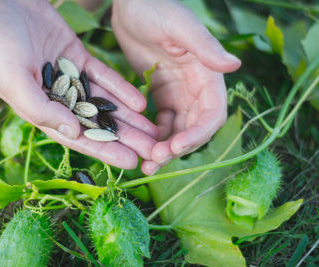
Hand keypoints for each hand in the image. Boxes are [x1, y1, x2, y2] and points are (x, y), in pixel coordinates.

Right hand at [0, 0, 157, 168]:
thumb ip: (41, 109)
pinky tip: (140, 102)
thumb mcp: (13, 80)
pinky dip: (121, 89)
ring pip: (105, 102)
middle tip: (151, 150)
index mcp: (40, 110)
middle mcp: (57, 99)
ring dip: (128, 117)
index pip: (78, 137)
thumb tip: (73, 132)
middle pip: (96, 124)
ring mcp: (70, 78)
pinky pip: (104, 76)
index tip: (130, 162)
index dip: (105, 151)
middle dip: (124, 138)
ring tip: (153, 130)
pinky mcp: (78, 58)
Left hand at [112, 0, 240, 174]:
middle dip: (177, 147)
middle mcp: (196, 88)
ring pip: (176, 129)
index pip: (211, 113)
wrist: (131, 6)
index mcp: (207, 74)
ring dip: (164, 148)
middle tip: (154, 161)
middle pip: (193, 128)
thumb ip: (204, 46)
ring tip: (145, 162)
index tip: (175, 147)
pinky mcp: (160, 94)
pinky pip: (160, 122)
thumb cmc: (155, 8)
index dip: (197, 134)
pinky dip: (153, 135)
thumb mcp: (179, 25)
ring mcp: (177, 93)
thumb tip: (235, 65)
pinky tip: (140, 144)